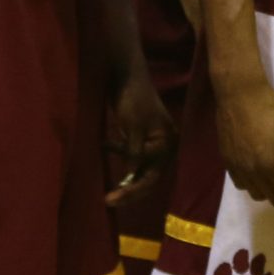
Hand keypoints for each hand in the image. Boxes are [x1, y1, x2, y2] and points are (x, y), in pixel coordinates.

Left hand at [105, 62, 173, 202]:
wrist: (126, 74)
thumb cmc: (132, 98)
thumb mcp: (133, 127)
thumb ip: (134, 153)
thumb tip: (132, 177)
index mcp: (167, 143)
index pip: (151, 176)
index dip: (132, 189)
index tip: (111, 197)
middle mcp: (165, 146)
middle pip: (149, 176)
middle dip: (130, 190)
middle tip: (109, 201)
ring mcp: (154, 142)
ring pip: (141, 168)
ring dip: (126, 179)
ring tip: (109, 192)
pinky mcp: (141, 136)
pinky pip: (134, 156)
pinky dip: (122, 156)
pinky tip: (106, 147)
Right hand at [211, 65, 273, 211]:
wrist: (238, 93)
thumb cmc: (269, 108)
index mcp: (270, 164)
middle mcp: (252, 171)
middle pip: (272, 197)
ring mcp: (237, 168)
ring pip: (256, 194)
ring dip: (270, 195)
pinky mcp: (227, 162)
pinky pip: (241, 184)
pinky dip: (254, 187)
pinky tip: (261, 177)